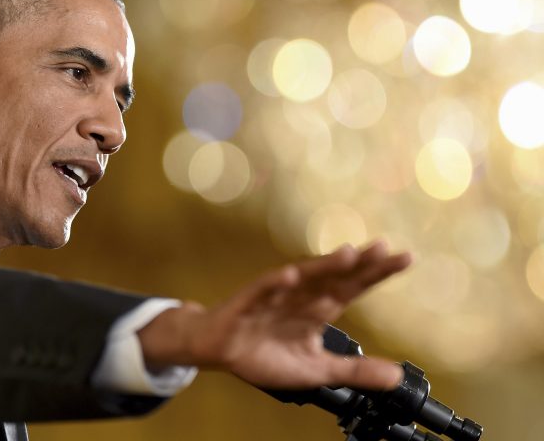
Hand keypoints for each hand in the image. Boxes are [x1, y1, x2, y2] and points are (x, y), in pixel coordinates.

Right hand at [138, 241, 410, 390]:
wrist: (219, 351)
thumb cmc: (265, 354)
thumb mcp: (316, 370)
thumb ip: (354, 370)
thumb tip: (397, 377)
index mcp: (318, 309)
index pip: (353, 287)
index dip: (377, 273)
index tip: (405, 257)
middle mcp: (301, 296)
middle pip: (334, 276)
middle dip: (359, 263)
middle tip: (385, 249)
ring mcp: (276, 296)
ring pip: (303, 278)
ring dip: (324, 266)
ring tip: (348, 255)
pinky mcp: (249, 302)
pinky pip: (263, 290)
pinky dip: (276, 284)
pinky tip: (290, 277)